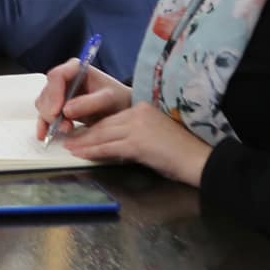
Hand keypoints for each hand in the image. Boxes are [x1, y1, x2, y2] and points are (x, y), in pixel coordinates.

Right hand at [31, 58, 131, 138]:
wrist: (120, 109)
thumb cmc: (117, 99)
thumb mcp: (108, 99)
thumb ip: (89, 103)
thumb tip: (66, 110)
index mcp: (75, 68)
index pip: (57, 76)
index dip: (54, 93)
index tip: (58, 111)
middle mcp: (64, 78)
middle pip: (47, 92)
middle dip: (52, 111)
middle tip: (64, 125)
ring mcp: (59, 92)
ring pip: (43, 104)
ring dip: (50, 119)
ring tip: (67, 129)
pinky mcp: (57, 106)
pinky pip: (44, 114)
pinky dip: (44, 125)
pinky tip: (44, 134)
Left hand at [64, 102, 212, 186]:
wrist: (201, 160)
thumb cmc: (182, 153)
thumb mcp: (154, 137)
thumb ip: (135, 135)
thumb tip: (114, 144)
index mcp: (143, 109)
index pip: (112, 118)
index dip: (94, 127)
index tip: (81, 133)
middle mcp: (138, 113)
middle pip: (105, 124)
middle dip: (85, 134)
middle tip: (68, 140)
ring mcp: (138, 127)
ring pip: (103, 135)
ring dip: (84, 143)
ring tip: (70, 148)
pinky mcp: (138, 142)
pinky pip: (109, 147)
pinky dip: (93, 151)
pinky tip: (82, 155)